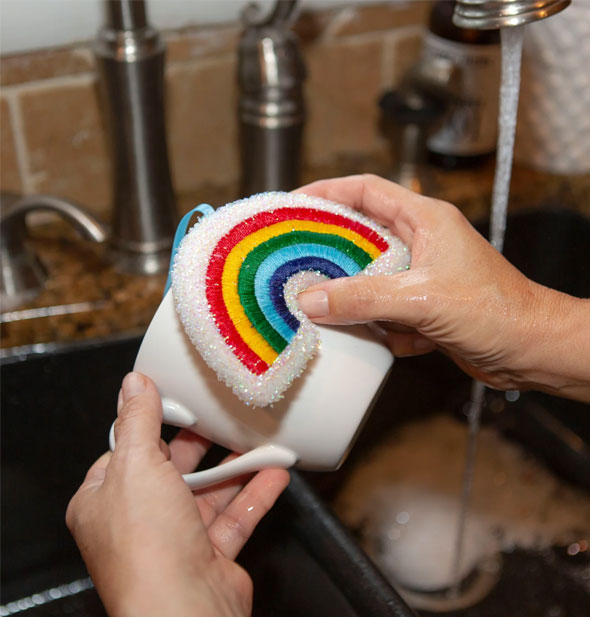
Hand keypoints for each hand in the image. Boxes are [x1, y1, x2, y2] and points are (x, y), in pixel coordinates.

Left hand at [66, 372, 289, 616]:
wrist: (185, 609)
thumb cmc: (146, 545)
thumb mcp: (137, 464)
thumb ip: (138, 420)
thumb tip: (133, 384)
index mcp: (104, 501)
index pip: (125, 453)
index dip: (149, 428)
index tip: (175, 403)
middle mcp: (137, 522)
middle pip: (170, 472)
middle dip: (197, 446)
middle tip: (216, 418)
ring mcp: (175, 541)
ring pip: (207, 494)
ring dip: (234, 468)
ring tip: (255, 442)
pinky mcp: (210, 556)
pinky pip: (234, 517)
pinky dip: (255, 494)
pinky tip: (274, 473)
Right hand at [296, 175, 589, 400]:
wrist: (531, 350)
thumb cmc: (498, 311)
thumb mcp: (423, 300)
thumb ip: (364, 298)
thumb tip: (313, 299)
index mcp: (424, 219)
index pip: (366, 190)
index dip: (327, 192)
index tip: (293, 205)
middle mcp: (419, 243)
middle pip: (359, 235)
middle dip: (328, 251)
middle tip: (294, 261)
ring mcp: (419, 276)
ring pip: (367, 277)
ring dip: (351, 296)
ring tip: (327, 308)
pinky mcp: (420, 306)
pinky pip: (381, 309)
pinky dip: (378, 326)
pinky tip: (389, 339)